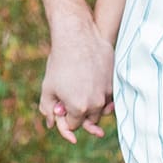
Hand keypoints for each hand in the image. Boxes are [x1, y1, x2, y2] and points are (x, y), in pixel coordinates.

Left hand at [38, 14, 114, 143]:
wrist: (77, 37)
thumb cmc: (59, 62)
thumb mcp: (48, 87)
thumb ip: (48, 109)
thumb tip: (51, 124)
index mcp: (78, 109)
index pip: (73, 125)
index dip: (65, 117)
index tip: (62, 106)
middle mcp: (96, 104)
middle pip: (90, 120)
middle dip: (80, 113)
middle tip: (72, 98)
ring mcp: (108, 92)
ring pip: (102, 108)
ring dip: (93, 104)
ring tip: (82, 89)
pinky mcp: (115, 80)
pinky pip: (109, 95)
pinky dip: (102, 93)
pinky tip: (92, 81)